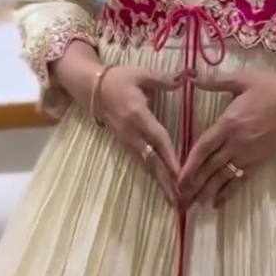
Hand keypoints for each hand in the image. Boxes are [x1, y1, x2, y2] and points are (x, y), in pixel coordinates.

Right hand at [98, 66, 182, 205]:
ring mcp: (126, 141)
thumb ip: (163, 80)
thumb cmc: (118, 78)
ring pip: (146, 165)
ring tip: (175, 201)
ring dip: (160, 183)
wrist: (91, 87)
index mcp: (137, 115)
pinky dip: (153, 176)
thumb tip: (185, 78)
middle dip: (165, 181)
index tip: (181, 174)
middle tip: (180, 201)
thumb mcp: (141, 74)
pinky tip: (163, 187)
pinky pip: (141, 162)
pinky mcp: (124, 144)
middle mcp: (131, 133)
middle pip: (151, 161)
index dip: (170, 156)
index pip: (158, 139)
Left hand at [178, 69, 275, 209]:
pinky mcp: (261, 160)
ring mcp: (249, 154)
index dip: (188, 165)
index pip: (203, 148)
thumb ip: (215, 82)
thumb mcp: (243, 79)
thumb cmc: (274, 87)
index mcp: (229, 123)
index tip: (176, 178)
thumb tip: (192, 78)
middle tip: (179, 198)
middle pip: (209, 167)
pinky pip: (240, 180)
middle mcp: (236, 142)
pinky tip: (218, 202)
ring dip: (207, 192)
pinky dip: (228, 193)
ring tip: (193, 205)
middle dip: (193, 184)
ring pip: (223, 177)